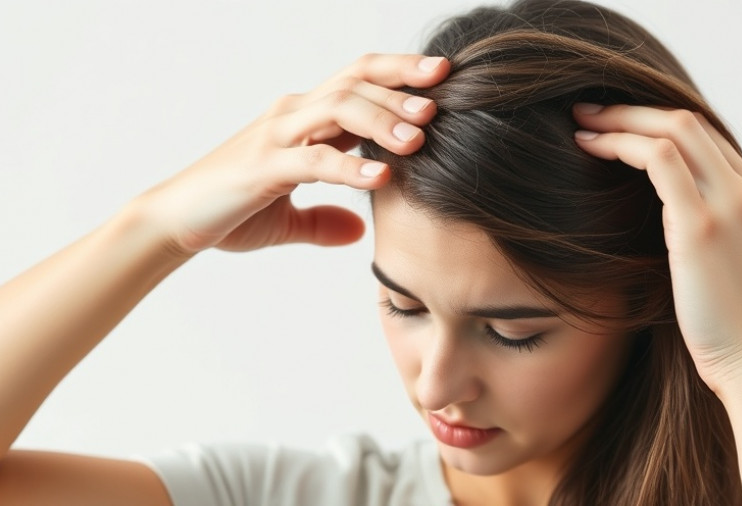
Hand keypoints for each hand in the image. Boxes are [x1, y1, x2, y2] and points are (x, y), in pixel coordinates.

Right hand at [130, 54, 449, 255]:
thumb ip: (324, 220)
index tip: (442, 79)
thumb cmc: (228, 213)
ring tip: (420, 139)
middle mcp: (292, 116)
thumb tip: (359, 229)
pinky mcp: (262, 167)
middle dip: (402, 85)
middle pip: (355, 80)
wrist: (173, 224)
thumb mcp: (288, 219)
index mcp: (303, 119)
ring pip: (337, 108)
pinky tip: (382, 176)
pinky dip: (350, 165)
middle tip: (442, 96)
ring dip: (382, 120)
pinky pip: (313, 158)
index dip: (399, 75)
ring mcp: (275, 137)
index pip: (358, 81)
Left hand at [573, 104, 741, 392]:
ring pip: (673, 129)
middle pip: (687, 122)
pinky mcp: (703, 225)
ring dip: (621, 118)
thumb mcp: (735, 272)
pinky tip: (590, 146)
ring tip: (581, 120)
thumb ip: (718, 241)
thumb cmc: (738, 333)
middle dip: (633, 110)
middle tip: (588, 109)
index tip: (617, 126)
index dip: (655, 124)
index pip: (704, 139)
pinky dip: (620, 144)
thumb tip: (683, 233)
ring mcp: (731, 203)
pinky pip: (658, 159)